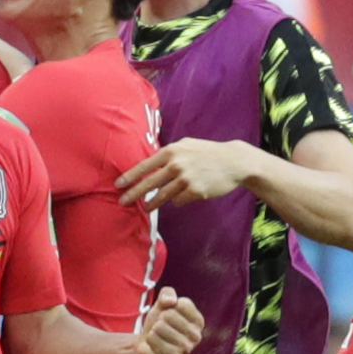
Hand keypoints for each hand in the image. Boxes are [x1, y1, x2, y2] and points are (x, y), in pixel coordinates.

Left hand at [119, 137, 254, 208]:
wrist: (234, 161)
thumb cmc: (207, 153)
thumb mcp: (186, 146)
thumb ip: (168, 154)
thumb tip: (148, 165)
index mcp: (171, 151)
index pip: (145, 166)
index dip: (130, 177)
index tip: (118, 185)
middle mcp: (176, 164)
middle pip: (149, 183)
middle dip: (133, 194)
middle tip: (122, 202)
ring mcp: (186, 178)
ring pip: (162, 196)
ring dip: (152, 203)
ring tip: (146, 207)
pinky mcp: (195, 191)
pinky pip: (179, 201)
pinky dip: (179, 200)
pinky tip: (186, 195)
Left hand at [134, 285, 204, 353]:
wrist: (147, 345)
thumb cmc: (159, 323)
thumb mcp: (163, 303)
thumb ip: (167, 293)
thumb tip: (170, 301)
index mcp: (198, 321)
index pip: (182, 303)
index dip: (169, 307)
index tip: (169, 315)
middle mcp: (196, 335)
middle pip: (169, 315)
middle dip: (159, 320)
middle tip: (161, 328)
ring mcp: (186, 347)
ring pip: (159, 327)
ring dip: (153, 331)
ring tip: (158, 337)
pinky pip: (153, 339)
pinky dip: (149, 340)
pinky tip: (154, 345)